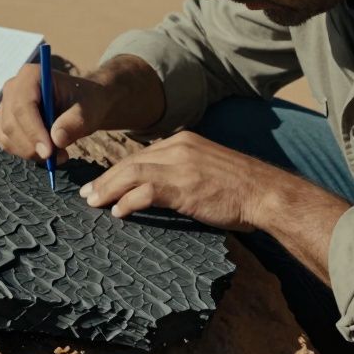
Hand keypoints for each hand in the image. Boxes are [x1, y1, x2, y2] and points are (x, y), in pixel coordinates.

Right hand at [0, 62, 115, 162]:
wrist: (83, 106)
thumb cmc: (86, 102)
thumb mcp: (89, 110)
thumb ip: (75, 122)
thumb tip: (56, 140)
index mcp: (32, 75)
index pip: (23, 105)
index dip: (33, 130)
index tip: (49, 152)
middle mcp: (13, 88)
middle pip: (12, 123)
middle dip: (32, 146)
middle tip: (58, 158)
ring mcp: (7, 105)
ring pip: (8, 136)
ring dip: (31, 152)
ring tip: (60, 155)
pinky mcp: (7, 122)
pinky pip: (9, 143)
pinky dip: (27, 154)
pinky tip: (50, 154)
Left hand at [78, 131, 287, 231]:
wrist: (266, 193)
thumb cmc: (241, 188)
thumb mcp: (207, 169)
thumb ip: (184, 170)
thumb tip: (159, 188)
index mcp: (184, 140)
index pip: (142, 154)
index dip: (119, 170)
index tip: (104, 183)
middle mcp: (179, 147)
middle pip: (131, 161)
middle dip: (106, 178)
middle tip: (88, 194)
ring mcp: (181, 165)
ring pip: (132, 173)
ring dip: (109, 189)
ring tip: (94, 202)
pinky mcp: (184, 185)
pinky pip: (146, 191)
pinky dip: (128, 201)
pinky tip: (118, 212)